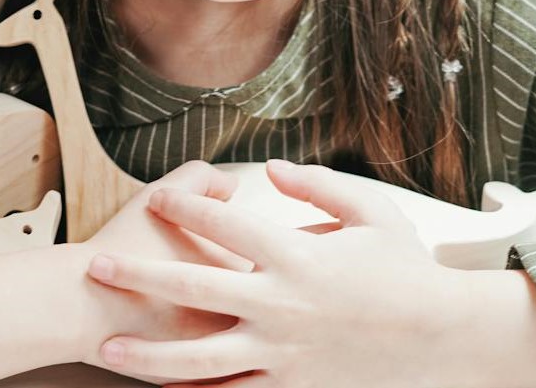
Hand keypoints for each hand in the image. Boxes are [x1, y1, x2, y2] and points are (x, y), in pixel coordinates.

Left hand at [85, 158, 461, 387]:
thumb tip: (272, 169)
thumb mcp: (371, 213)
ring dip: (148, 354)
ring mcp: (281, 351)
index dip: (187, 205)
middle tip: (99, 267)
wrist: (436, 336)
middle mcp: (280, 306)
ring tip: (108, 348)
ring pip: (199, 360)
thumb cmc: (406, 269)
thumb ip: (319, 186)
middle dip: (140, 276)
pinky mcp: (291, 384)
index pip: (226, 226)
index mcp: (297, 257)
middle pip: (194, 288)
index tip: (159, 193)